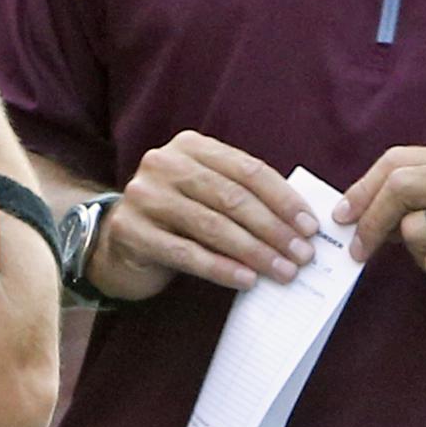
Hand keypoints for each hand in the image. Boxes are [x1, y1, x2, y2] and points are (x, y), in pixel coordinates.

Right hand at [85, 132, 317, 300]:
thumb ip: (242, 196)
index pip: (248, 170)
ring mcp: (144, 196)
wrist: (115, 242)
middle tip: (302, 255)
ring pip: (212, 226)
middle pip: (232, 197)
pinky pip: (187, 253)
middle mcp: (164, 163)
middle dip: (273, 229)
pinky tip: (246, 280)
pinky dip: (222, 268)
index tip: (310, 227)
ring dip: (254, 252)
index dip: (283, 199)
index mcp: (190, 146)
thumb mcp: (205, 193)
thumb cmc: (176, 218)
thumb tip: (299, 225)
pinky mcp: (131, 230)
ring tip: (282, 272)